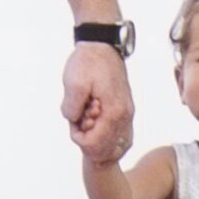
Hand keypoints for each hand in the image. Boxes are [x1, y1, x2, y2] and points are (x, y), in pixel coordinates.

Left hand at [62, 41, 130, 161]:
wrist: (102, 47)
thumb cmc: (88, 63)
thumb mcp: (73, 83)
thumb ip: (71, 108)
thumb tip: (74, 121)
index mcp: (114, 112)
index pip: (95, 145)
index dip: (78, 138)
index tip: (74, 121)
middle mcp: (125, 117)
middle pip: (105, 151)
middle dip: (87, 140)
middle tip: (80, 119)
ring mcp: (127, 115)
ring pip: (115, 147)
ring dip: (97, 139)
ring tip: (87, 118)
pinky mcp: (125, 112)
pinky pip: (121, 138)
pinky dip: (107, 139)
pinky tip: (95, 126)